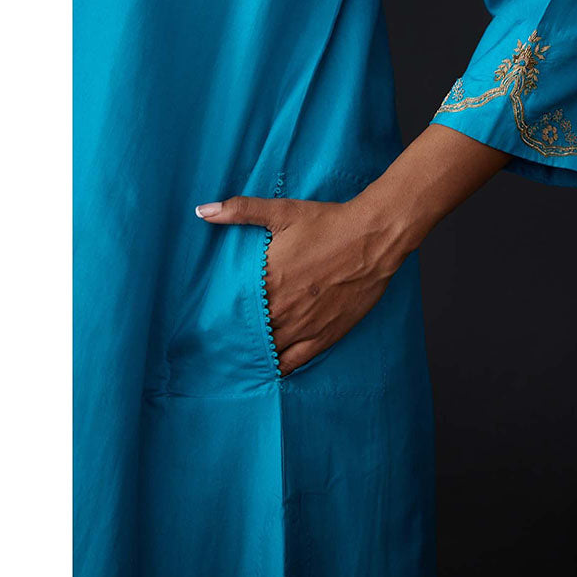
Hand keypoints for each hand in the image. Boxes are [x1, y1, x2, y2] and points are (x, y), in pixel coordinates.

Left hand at [195, 193, 410, 375]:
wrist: (374, 237)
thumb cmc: (328, 223)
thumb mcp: (283, 212)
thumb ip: (241, 211)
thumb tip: (203, 210)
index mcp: (268, 281)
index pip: (232, 310)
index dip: (220, 316)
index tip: (207, 319)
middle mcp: (282, 309)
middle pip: (248, 333)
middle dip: (236, 334)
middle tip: (221, 338)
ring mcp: (304, 326)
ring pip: (268, 349)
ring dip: (255, 350)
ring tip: (241, 352)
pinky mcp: (326, 336)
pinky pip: (294, 361)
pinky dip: (279, 365)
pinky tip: (270, 364)